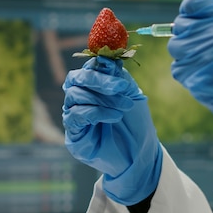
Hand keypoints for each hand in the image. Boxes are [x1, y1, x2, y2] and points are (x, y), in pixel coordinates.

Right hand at [62, 56, 161, 204]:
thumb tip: (108, 58)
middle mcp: (79, 97)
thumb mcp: (130, 94)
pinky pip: (76, 115)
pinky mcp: (73, 133)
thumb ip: (118, 77)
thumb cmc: (135, 123)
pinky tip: (114, 116)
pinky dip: (97, 112)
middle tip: (121, 87)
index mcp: (91, 85)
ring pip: (75, 95)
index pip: (87, 67)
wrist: (139, 154)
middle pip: (77, 78)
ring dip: (102, 99)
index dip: (100, 65)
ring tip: (124, 107)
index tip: (117, 69)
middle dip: (100, 80)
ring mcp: (73, 114)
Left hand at [168, 0, 212, 155]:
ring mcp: (199, 56)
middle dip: (187, 34)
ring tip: (206, 62)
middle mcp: (211, 34)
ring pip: (175, 47)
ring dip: (185, 53)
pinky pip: (178, 68)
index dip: (190, 12)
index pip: (192, 3)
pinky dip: (186, 71)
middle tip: (202, 45)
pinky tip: (204, 75)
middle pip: (180, 26)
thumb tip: (192, 16)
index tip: (193, 20)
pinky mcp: (192, 77)